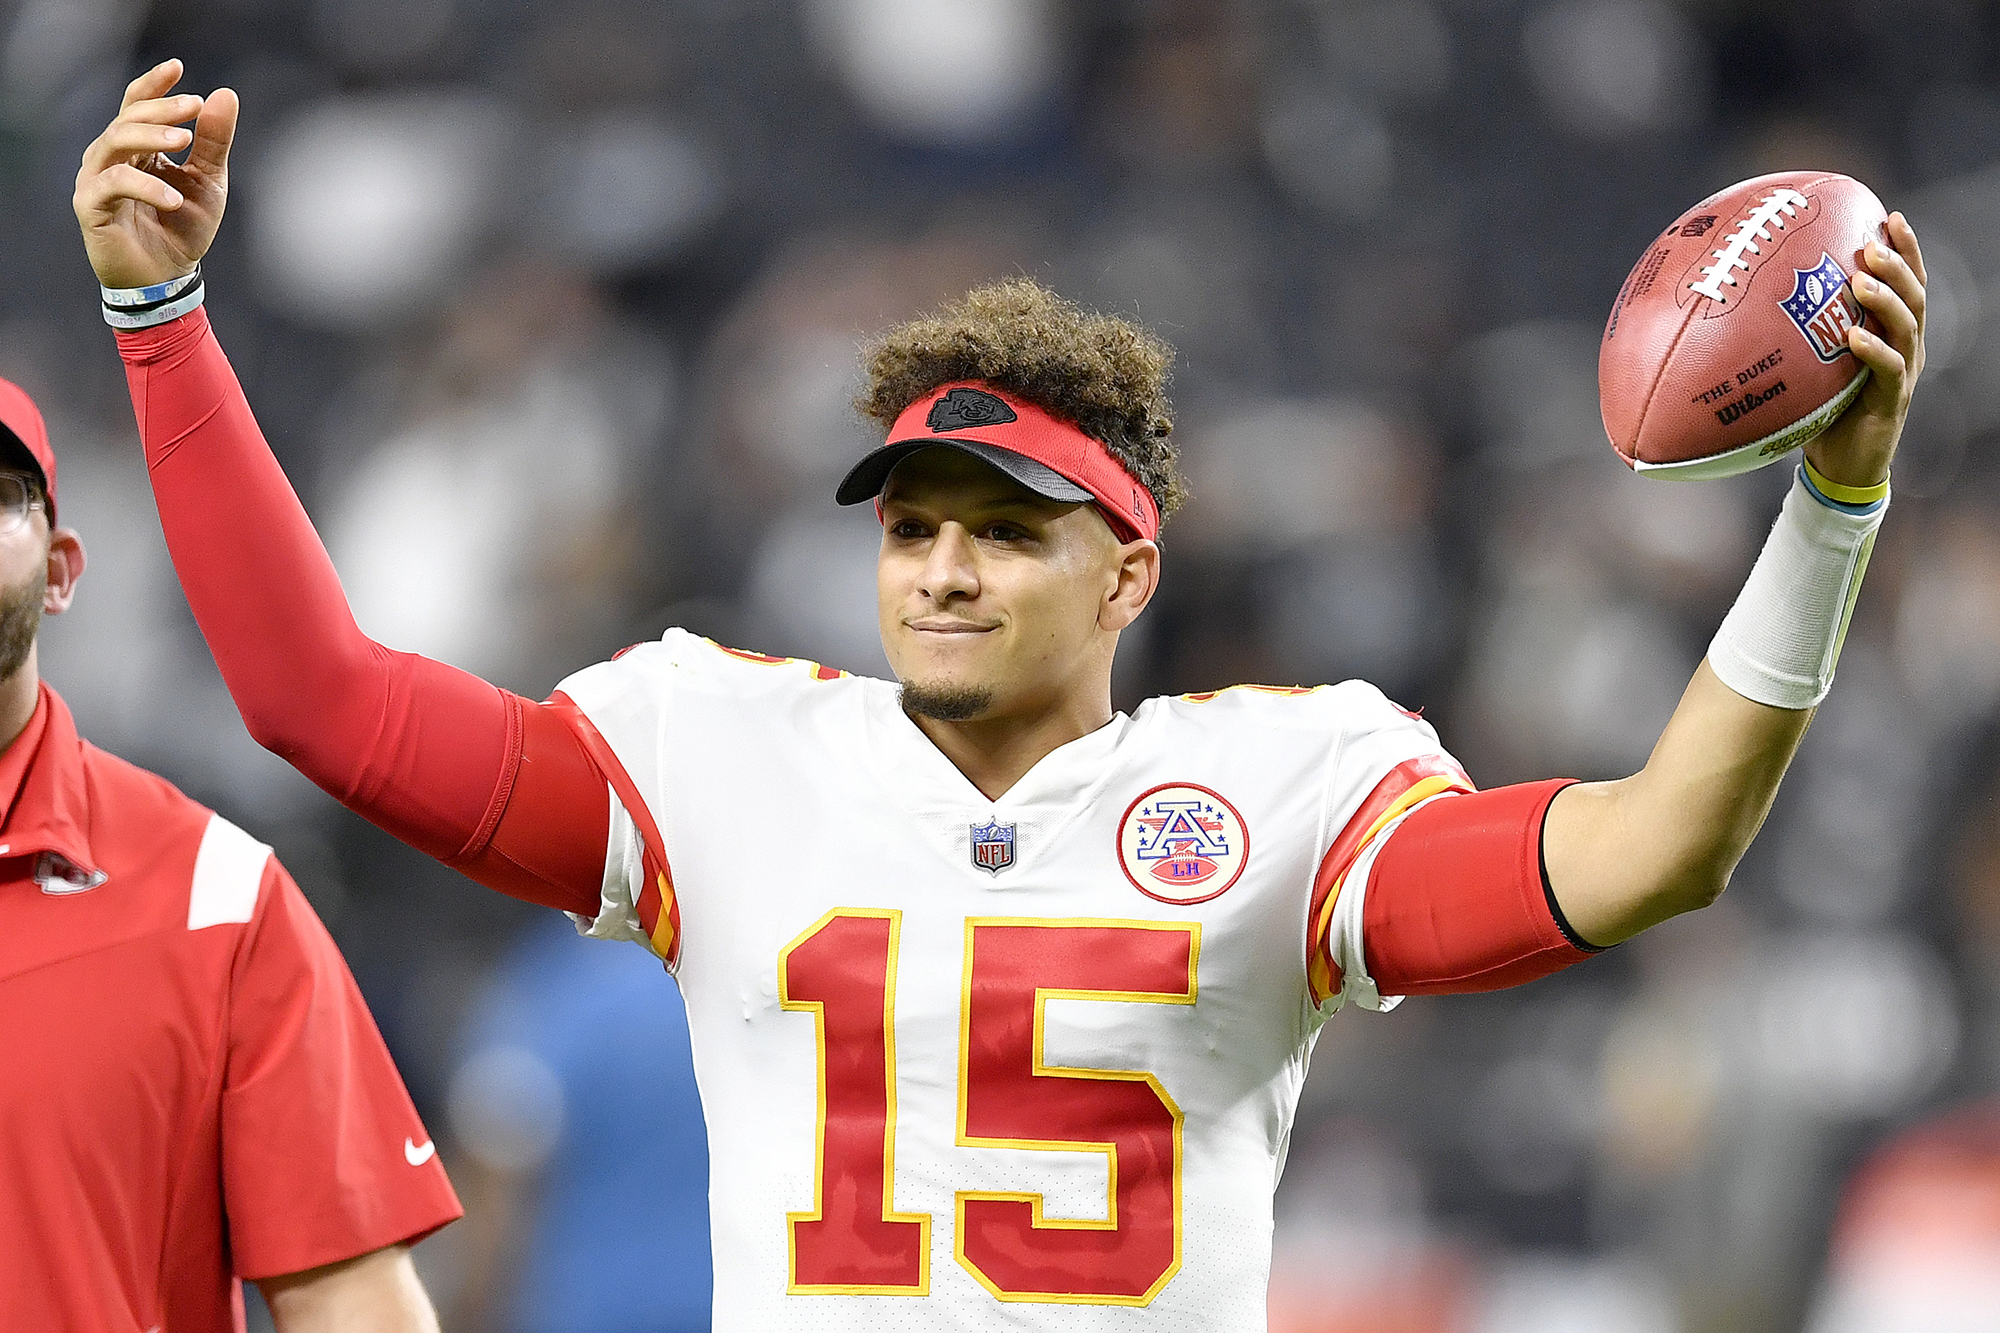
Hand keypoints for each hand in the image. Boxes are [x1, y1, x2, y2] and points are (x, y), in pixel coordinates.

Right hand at [73, 59, 237, 291]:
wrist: (169, 278)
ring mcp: (97, 179)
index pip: (137, 105)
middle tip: (195, 106)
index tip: (178, 67)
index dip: (154, 84)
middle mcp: (111, 157)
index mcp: (137, 148)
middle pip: (128, 118)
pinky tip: (174, 198)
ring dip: (151, 136)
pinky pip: (113, 184)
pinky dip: (145, 186)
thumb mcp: (209, 181)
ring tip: (186, 141)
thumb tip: (225, 95)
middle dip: (162, 109)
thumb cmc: (183, 228)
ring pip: (116, 142)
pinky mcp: (90, 206)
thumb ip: (215, 141)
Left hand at [1802, 211, 1925, 489]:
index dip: (1905, 250)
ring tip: (1864, 280)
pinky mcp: (1892, 401)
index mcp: (1892, 334)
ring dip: (1886, 300)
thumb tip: (1750, 301)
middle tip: (1874, 243)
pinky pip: (1889, 370)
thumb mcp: (1815, 365)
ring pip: (1907, 327)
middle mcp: (1905, 347)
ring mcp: (1903, 373)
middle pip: (1914, 296)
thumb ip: (1801, 335)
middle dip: (1898, 265)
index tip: (1888, 216)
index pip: (1907, 283)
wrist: (1842, 465)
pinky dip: (1874, 351)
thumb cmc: (1825, 410)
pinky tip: (1855, 337)